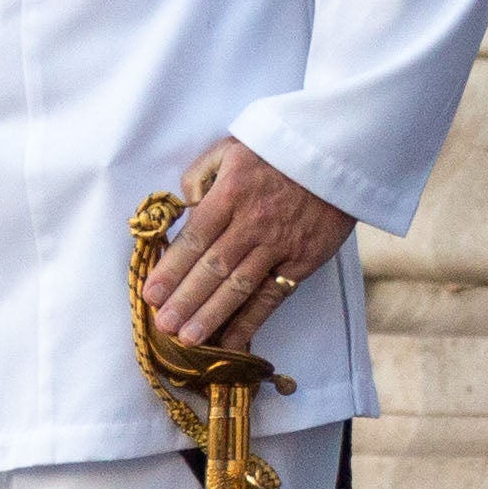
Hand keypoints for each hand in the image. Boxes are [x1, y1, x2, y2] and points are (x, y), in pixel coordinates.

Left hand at [145, 137, 355, 350]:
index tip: (151, 293)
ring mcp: (280, 245)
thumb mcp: (231, 148)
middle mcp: (253, 222)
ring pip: (239, 286)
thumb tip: (183, 209)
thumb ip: (200, 176)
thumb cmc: (276, 153)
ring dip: (211, 315)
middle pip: (213, 267)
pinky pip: (272, 296)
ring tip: (188, 337)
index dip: (171, 269)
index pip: (195, 237)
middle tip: (163, 324)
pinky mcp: (303, 260)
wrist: (336, 156)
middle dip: (185, 299)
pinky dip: (251, 321)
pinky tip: (230, 339)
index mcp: (231, 192)